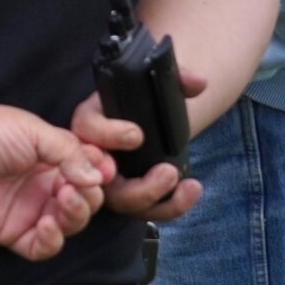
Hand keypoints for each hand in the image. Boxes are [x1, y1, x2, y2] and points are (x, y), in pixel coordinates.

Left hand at [0, 100, 109, 260]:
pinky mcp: (13, 231)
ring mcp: (30, 209)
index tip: (104, 169)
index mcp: (52, 158)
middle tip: (77, 186)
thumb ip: (69, 151)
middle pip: (85, 201)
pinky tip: (47, 225)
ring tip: (64, 200)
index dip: (99, 173)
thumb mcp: (34, 131)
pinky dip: (51, 241)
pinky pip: (42, 247)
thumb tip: (97, 175)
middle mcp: (44, 185)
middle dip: (89, 196)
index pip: (89, 172)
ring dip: (75, 216)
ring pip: (69, 225)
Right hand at [71, 72, 207, 222]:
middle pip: (102, 179)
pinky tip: (192, 190)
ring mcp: (112, 177)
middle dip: (135, 185)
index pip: (87, 128)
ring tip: (187, 186)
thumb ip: (178, 75)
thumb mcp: (158, 77)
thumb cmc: (147, 94)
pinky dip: (170, 206)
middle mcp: (95, 152)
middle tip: (167, 172)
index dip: (108, 135)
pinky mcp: (131, 193)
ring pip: (123, 201)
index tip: (137, 135)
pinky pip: (144, 209)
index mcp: (92, 118)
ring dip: (156, 199)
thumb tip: (198, 82)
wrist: (153, 112)